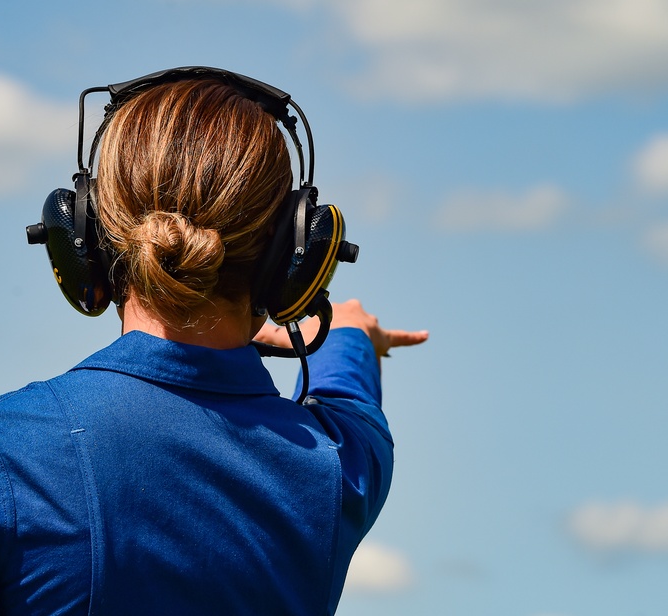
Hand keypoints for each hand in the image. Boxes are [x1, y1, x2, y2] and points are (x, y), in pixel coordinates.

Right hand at [253, 299, 427, 357]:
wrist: (342, 342)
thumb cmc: (316, 338)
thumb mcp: (287, 338)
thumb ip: (265, 339)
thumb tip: (240, 338)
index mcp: (333, 309)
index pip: (327, 316)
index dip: (322, 327)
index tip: (317, 338)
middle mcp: (354, 311)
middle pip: (349, 322)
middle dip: (342, 334)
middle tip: (334, 350)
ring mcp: (371, 324)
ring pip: (368, 332)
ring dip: (364, 344)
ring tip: (357, 358)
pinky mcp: (385, 337)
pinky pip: (400, 337)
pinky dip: (412, 337)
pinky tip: (426, 335)